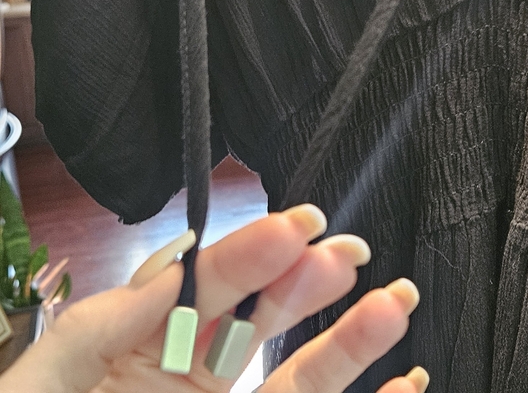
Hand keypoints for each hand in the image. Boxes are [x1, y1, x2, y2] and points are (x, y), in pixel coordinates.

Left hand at [0, 204, 427, 392]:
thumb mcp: (47, 382)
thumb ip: (104, 321)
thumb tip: (174, 264)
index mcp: (144, 345)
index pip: (207, 286)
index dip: (251, 253)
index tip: (297, 226)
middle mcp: (194, 376)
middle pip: (260, 317)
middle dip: (305, 280)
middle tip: (348, 251)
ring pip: (298, 373)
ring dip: (349, 338)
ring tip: (393, 301)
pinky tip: (405, 384)